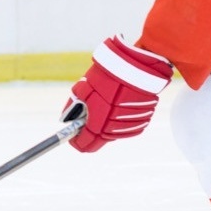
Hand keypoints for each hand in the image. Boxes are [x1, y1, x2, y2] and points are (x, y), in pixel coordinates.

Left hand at [61, 36, 173, 152]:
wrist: (136, 66)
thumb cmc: (107, 75)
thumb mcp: (84, 88)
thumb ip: (75, 106)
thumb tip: (68, 117)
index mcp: (97, 123)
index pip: (85, 144)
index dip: (78, 142)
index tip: (74, 136)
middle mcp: (114, 128)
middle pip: (100, 140)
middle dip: (92, 131)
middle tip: (88, 118)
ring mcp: (129, 124)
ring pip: (115, 133)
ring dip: (109, 125)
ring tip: (107, 107)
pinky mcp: (143, 119)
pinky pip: (130, 127)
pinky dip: (123, 120)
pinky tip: (120, 107)